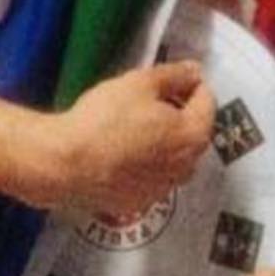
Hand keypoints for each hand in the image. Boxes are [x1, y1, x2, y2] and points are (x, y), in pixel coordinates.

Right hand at [50, 60, 214, 216]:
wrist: (67, 164)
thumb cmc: (107, 117)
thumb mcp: (141, 83)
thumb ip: (175, 75)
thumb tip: (196, 72)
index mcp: (192, 137)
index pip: (208, 105)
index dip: (193, 86)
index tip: (176, 77)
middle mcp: (185, 169)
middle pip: (194, 134)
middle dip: (182, 114)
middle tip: (154, 98)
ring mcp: (161, 190)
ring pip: (174, 159)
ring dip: (166, 141)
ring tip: (138, 125)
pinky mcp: (138, 203)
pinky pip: (153, 177)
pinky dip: (147, 163)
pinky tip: (123, 152)